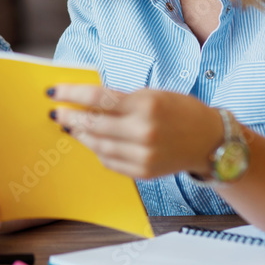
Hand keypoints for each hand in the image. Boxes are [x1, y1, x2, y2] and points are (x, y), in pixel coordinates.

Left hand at [48, 85, 222, 178]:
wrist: (210, 141)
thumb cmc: (179, 110)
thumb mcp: (152, 94)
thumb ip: (120, 99)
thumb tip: (85, 101)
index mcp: (145, 105)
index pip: (98, 98)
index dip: (71, 94)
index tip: (54, 92)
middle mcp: (143, 131)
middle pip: (93, 124)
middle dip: (70, 118)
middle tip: (56, 113)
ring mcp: (143, 155)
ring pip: (98, 146)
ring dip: (81, 136)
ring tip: (72, 127)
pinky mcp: (144, 172)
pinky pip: (110, 162)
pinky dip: (97, 151)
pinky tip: (91, 142)